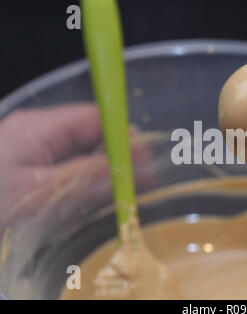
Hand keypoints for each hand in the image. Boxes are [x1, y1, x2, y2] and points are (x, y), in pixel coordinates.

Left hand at [0, 104, 151, 224]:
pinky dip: (87, 179)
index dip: (125, 135)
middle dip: (119, 155)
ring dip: (104, 169)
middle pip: (92, 133)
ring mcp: (35, 147)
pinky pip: (69, 165)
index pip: (96, 117)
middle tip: (140, 181)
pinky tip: (96, 195)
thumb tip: (129, 161)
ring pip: (83, 151)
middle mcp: (39, 131)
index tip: (146, 159)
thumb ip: (87, 174)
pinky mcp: (32, 164)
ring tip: (123, 191)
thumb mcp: (41, 192)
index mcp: (40, 127)